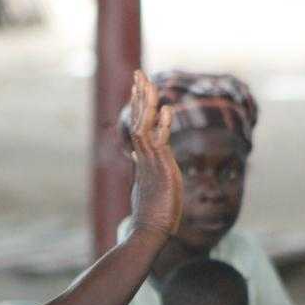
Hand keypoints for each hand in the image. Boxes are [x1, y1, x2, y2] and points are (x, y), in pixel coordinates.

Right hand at [128, 70, 182, 236]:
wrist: (149, 232)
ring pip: (143, 124)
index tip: (140, 88)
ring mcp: (150, 161)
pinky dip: (161, 123)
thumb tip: (139, 162)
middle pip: (139, 118)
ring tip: (145, 79)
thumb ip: (145, 171)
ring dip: (145, 101)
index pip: (140, 126)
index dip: (140, 106)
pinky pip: (158, 141)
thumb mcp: (149, 187)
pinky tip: (167, 107)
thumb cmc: (152, 216)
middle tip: (138, 73)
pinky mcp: (159, 168)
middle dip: (139, 94)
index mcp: (144, 159)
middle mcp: (144, 156)